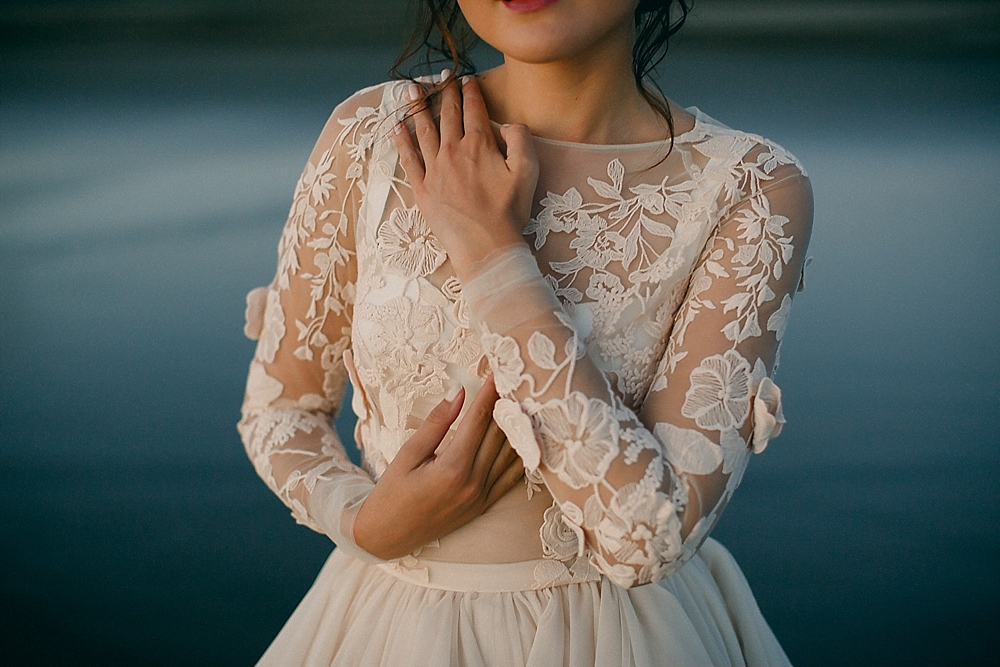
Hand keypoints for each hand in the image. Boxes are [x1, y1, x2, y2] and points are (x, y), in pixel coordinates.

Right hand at [352, 375, 525, 559]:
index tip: (499, 369)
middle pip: (500, 433)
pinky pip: (512, 476)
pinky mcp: (485, 505)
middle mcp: (474, 483)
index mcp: (453, 468)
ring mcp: (483, 496)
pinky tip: (523, 436)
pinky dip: (520, 453)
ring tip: (523, 400)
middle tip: (516, 377)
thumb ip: (436, 422)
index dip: (491, 391)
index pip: (480, 419)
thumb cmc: (392, 493)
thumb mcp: (407, 454)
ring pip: (511, 454)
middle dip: (508, 403)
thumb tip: (458, 391)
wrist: (387, 536)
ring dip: (518, 426)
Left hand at [393, 74, 538, 278]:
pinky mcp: (422, 188)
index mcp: (479, 145)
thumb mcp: (528, 171)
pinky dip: (401, 141)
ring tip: (412, 90)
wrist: (485, 246)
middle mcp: (453, 151)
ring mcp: (434, 169)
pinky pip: (408, 159)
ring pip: (423, 130)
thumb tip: (508, 123)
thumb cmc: (509, 212)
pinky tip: (396, 127)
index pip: (474, 110)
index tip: (468, 79)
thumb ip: (520, 139)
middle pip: (448, 114)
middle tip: (444, 77)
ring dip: (418, 107)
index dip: (471, 91)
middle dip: (447, 92)